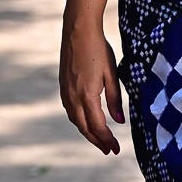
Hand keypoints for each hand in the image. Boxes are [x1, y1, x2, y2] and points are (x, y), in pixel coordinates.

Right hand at [59, 16, 124, 155]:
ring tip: (100, 139)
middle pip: (85, 128)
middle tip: (109, 150)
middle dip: (97, 141)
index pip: (98, 126)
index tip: (116, 149)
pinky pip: (70, 111)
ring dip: (88, 132)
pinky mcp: (63, 86)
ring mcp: (66, 92)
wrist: (78, 31)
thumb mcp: (112, 74)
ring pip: (76, 120)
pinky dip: (80, 121)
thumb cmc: (99, 50)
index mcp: (87, 96)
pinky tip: (87, 121)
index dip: (107, 140)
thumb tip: (119, 121)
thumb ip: (115, 99)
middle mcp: (73, 97)